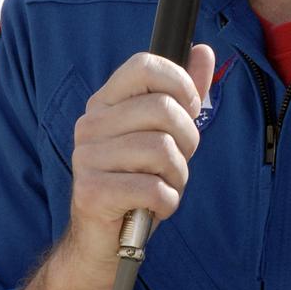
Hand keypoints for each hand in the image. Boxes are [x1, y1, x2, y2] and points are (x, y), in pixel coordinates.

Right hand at [66, 44, 214, 272]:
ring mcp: (86, 157)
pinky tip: (155, 206)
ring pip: (162, 150)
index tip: (188, 110)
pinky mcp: (91, 192)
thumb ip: (183, 93)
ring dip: (177, 176)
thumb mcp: (164, 133)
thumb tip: (204, 51)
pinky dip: (167, 202)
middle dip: (187, 140)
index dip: (180, 84)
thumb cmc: (138, 180)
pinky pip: (152, 188)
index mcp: (106, 102)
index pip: (145, 65)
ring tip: (164, 185)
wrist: (105, 238)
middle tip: (177, 161)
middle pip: (162, 108)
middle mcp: (90, 124)